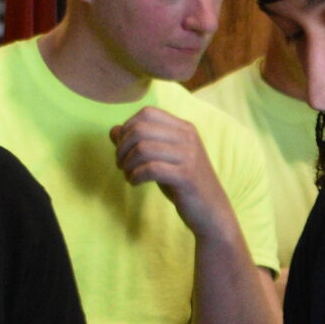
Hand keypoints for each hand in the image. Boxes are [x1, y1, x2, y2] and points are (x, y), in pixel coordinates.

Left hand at [111, 109, 234, 239]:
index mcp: (184, 128)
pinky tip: (135, 183)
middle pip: (141, 128)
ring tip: (128, 175)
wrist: (211, 210)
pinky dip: (136, 175)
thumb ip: (140, 143)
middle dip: (122, 147)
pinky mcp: (186, 176)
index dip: (128, 127)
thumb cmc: (183, 184)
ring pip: (143, 148)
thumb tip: (113, 130)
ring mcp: (188, 156)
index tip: (123, 148)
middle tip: (121, 164)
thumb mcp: (162, 159)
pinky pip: (151, 169)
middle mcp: (188, 137)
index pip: (148, 113)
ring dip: (128, 163)